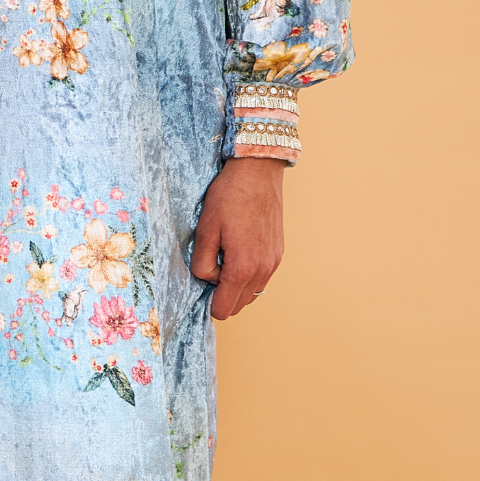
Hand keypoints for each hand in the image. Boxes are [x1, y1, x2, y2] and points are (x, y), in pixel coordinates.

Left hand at [190, 156, 286, 320]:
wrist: (257, 172)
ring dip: (235, 286)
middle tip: (209, 268)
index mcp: (242, 268)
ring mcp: (274, 262)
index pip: (224, 309)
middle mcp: (263, 270)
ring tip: (223, 258)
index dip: (208, 303)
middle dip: (222, 295)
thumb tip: (208, 279)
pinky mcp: (278, 253)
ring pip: (252, 293)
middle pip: (239, 305)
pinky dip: (248, 276)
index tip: (200, 284)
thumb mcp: (204, 230)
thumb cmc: (228, 197)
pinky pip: (261, 278)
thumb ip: (202, 263)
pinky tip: (237, 252)